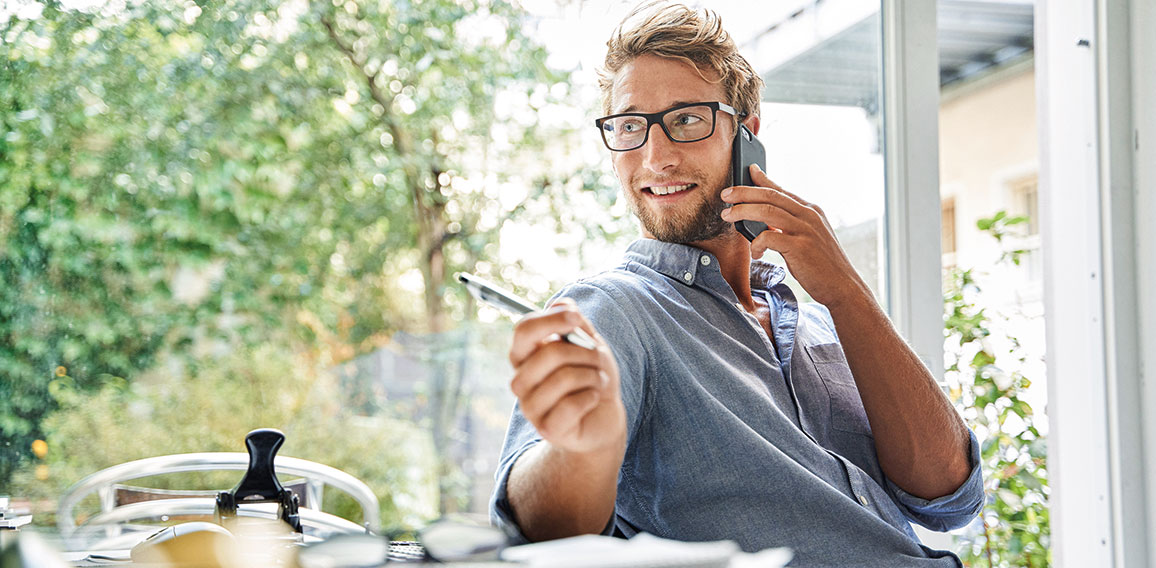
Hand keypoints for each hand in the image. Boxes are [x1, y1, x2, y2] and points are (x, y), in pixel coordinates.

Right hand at [508, 299, 625, 454]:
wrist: (603, 417)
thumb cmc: (591, 377)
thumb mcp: (589, 344)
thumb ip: (576, 323)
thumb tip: (560, 303)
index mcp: (526, 356)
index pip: (524, 330)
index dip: (550, 320)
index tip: (576, 319)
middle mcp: (521, 381)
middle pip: (549, 353)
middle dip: (585, 352)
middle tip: (599, 359)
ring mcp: (530, 407)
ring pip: (563, 378)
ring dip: (592, 375)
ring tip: (598, 381)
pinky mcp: (546, 429)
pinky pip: (570, 405)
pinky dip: (591, 397)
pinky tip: (594, 399)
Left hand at [720, 164, 871, 308]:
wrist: (842, 286)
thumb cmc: (821, 264)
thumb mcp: (808, 238)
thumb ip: (789, 226)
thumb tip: (763, 219)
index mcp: (811, 210)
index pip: (781, 190)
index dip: (763, 179)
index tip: (749, 170)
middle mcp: (809, 215)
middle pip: (770, 195)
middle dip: (744, 192)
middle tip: (726, 194)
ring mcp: (806, 230)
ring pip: (767, 211)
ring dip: (743, 211)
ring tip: (727, 216)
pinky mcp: (800, 247)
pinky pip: (769, 237)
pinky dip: (756, 243)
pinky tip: (754, 253)